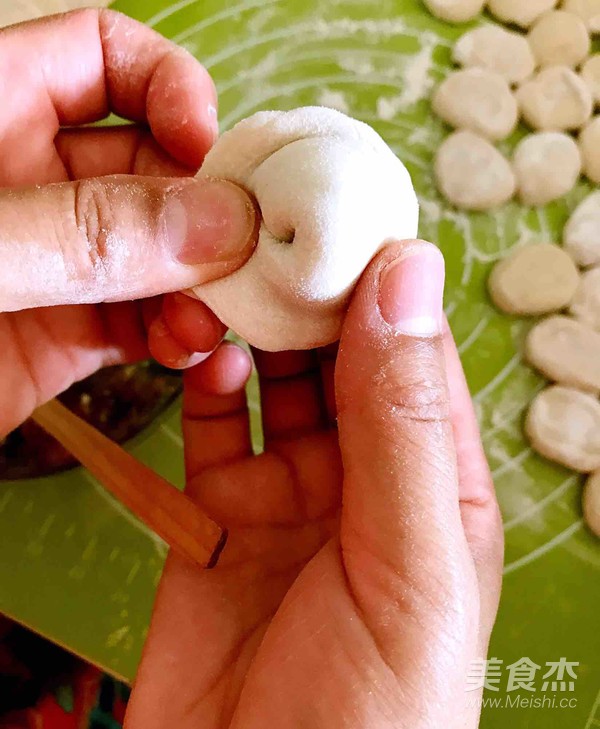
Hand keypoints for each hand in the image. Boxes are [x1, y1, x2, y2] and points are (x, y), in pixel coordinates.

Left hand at [0, 9, 256, 435]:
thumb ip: (78, 232)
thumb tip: (218, 223)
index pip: (104, 57)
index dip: (171, 90)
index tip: (207, 153)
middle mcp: (33, 183)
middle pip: (156, 169)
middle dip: (203, 215)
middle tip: (236, 264)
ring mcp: (57, 265)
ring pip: (162, 256)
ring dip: (199, 288)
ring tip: (203, 329)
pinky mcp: (67, 338)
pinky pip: (147, 325)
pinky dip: (180, 339)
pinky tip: (194, 358)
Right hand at [125, 240, 503, 728]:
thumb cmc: (369, 718)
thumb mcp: (408, 566)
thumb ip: (401, 423)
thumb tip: (408, 281)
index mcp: (432, 486)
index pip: (417, 358)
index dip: (386, 286)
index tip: (348, 215)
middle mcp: (364, 481)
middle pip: (343, 359)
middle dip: (314, 299)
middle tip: (276, 234)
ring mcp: (290, 494)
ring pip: (279, 383)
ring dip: (259, 332)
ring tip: (236, 283)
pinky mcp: (221, 515)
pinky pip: (217, 425)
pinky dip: (212, 384)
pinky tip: (210, 358)